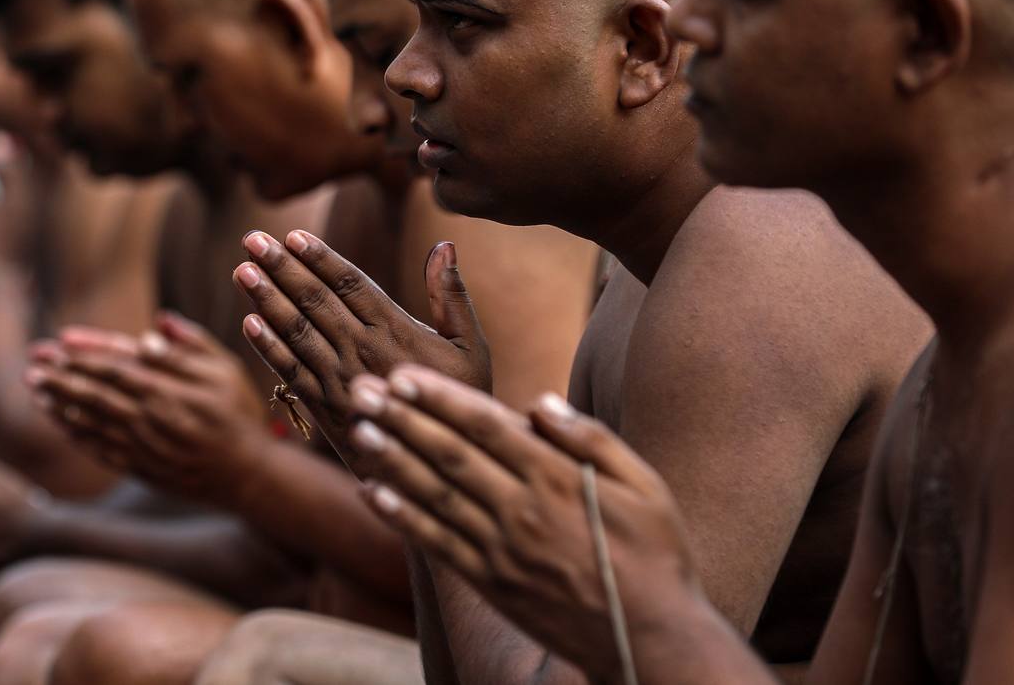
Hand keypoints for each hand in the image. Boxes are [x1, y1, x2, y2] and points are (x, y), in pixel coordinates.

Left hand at [29, 312, 270, 509]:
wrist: (249, 474)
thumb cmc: (239, 414)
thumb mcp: (226, 370)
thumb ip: (190, 346)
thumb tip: (152, 328)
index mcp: (169, 391)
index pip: (116, 367)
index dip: (84, 355)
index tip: (59, 343)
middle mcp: (149, 419)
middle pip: (94, 394)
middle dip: (60, 378)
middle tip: (32, 365)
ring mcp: (142, 447)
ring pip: (90, 423)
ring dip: (60, 406)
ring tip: (36, 391)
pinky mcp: (140, 468)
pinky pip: (99, 450)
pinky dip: (77, 436)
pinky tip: (60, 423)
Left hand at [232, 230, 490, 451]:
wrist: (436, 468)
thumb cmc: (458, 401)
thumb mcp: (470, 349)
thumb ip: (453, 297)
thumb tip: (444, 245)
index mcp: (395, 332)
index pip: (351, 285)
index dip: (320, 259)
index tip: (293, 236)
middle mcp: (362, 352)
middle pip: (315, 302)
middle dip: (281, 268)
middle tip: (252, 240)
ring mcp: (339, 380)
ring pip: (297, 332)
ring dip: (266, 300)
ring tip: (242, 271)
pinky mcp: (324, 407)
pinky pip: (291, 373)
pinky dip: (268, 348)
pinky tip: (248, 323)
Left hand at [350, 365, 700, 680]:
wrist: (650, 641)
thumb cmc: (656, 555)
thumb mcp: (645, 486)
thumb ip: (592, 439)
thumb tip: (540, 402)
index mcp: (558, 479)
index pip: (488, 426)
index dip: (441, 398)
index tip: (403, 373)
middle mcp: (523, 511)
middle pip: (450, 454)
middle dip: (402, 418)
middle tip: (360, 389)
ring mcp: (502, 550)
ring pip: (436, 495)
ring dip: (392, 460)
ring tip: (357, 430)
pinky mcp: (491, 583)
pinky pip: (438, 545)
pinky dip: (402, 517)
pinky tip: (371, 492)